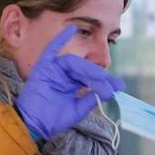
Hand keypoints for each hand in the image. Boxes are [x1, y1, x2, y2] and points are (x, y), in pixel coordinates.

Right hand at [16, 25, 124, 141]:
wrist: (35, 124)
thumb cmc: (54, 119)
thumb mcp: (79, 109)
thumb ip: (92, 98)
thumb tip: (110, 91)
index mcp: (73, 84)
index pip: (91, 78)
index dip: (106, 81)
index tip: (120, 86)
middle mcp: (65, 75)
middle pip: (84, 69)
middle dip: (97, 76)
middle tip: (108, 85)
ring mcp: (54, 70)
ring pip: (73, 62)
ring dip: (86, 68)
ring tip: (98, 76)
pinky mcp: (43, 67)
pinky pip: (51, 50)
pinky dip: (60, 38)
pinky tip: (71, 29)